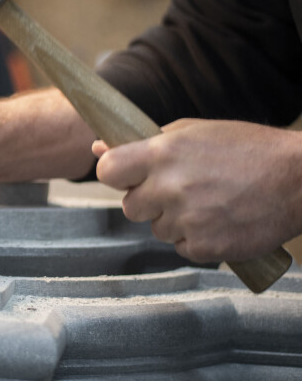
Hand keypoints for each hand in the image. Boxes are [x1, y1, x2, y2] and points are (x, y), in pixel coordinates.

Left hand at [93, 118, 301, 262]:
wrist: (300, 180)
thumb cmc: (246, 149)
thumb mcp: (194, 132)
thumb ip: (144, 142)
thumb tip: (97, 149)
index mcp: (163, 153)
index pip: (108, 171)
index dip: (115, 175)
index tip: (128, 175)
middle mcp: (171, 187)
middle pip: (130, 207)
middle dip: (149, 201)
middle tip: (181, 190)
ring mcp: (188, 219)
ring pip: (157, 229)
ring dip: (175, 220)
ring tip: (209, 202)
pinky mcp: (205, 247)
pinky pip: (182, 248)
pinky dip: (197, 238)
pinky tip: (220, 219)